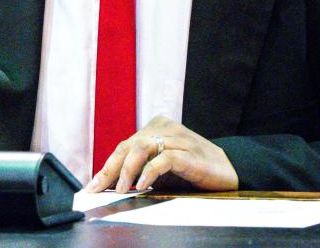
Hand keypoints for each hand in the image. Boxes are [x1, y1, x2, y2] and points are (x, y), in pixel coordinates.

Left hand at [84, 115, 237, 193]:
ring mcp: (176, 138)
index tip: (92, 187)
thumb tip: (112, 185)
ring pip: (142, 149)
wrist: (228, 171)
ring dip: (127, 171)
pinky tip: (142, 185)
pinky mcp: (188, 153)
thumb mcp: (162, 170)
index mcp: (155, 128)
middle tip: (97, 190)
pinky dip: (150, 172)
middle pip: (128, 146)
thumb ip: (140, 170)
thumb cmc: (192, 171)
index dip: (106, 168)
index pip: (124, 147)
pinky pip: (164, 159)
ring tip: (120, 190)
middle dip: (109, 170)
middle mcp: (163, 128)